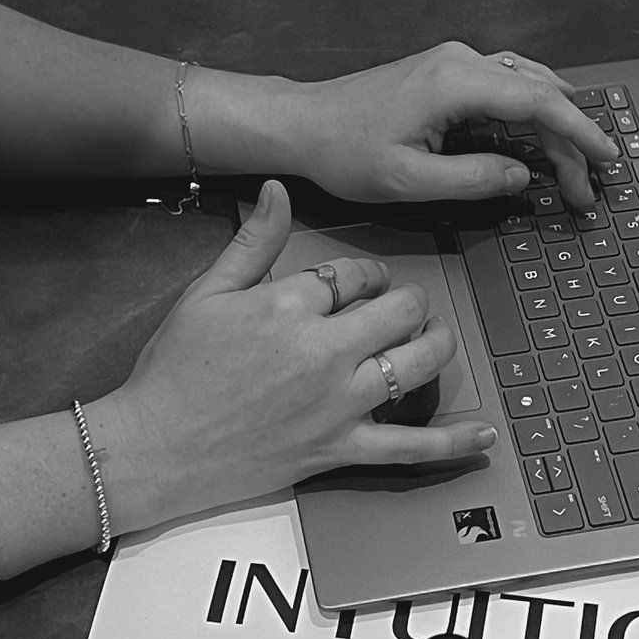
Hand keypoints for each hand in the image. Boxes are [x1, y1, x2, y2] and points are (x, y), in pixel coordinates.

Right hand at [94, 181, 495, 530]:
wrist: (155, 446)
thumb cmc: (174, 371)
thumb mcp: (206, 293)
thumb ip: (253, 241)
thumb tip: (278, 190)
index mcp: (289, 306)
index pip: (354, 275)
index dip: (365, 274)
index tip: (361, 282)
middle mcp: (323, 351)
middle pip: (399, 311)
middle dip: (408, 303)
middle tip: (402, 307)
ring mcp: (337, 403)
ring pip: (416, 364)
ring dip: (436, 345)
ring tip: (433, 338)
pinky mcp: (340, 449)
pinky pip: (409, 447)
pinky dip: (451, 442)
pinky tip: (483, 432)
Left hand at [272, 42, 623, 209]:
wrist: (304, 125)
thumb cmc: (343, 149)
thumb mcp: (410, 181)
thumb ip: (474, 179)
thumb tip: (522, 176)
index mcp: (453, 83)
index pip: (537, 102)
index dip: (579, 131)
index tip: (605, 156)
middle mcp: (459, 62)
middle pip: (538, 94)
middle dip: (571, 139)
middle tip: (586, 184)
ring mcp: (453, 63)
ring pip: (526, 84)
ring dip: (555, 121)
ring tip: (577, 160)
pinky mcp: (447, 72)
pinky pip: (506, 84)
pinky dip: (533, 108)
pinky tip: (544, 130)